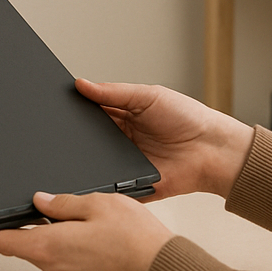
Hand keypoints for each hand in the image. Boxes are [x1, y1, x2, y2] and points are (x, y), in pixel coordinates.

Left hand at [0, 191, 173, 270]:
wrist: (161, 268)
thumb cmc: (134, 237)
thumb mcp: (95, 202)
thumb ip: (62, 201)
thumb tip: (40, 200)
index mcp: (49, 246)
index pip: (2, 240)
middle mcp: (54, 268)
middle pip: (26, 246)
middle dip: (26, 228)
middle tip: (32, 209)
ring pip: (50, 254)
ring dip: (54, 238)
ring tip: (78, 219)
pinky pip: (69, 263)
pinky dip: (71, 249)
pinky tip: (92, 237)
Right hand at [76, 79, 254, 198]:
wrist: (212, 151)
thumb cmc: (188, 118)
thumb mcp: (148, 96)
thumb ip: (114, 92)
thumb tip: (82, 84)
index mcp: (122, 116)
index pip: (91, 112)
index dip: (76, 109)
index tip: (59, 104)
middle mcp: (120, 140)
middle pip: (88, 138)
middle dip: (78, 135)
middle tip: (67, 129)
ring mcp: (123, 164)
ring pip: (93, 163)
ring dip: (88, 158)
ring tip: (81, 150)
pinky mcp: (129, 186)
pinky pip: (108, 186)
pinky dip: (100, 182)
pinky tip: (95, 173)